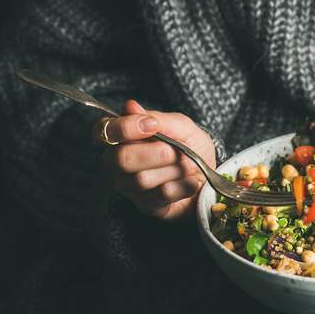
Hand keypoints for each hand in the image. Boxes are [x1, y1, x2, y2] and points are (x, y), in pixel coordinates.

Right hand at [100, 100, 215, 219]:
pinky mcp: (147, 206)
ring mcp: (130, 187)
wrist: (211, 175)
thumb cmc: (191, 148)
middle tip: (176, 151)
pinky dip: (184, 186)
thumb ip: (158, 118)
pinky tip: (191, 182)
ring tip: (188, 166)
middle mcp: (118, 163)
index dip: (124, 128)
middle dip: (155, 153)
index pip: (103, 131)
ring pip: (142, 179)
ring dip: (174, 170)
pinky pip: (162, 195)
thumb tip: (130, 107)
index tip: (152, 125)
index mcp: (121, 138)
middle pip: (121, 159)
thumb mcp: (182, 127)